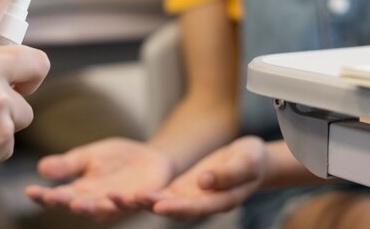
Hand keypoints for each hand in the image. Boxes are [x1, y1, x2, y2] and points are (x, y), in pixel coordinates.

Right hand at [26, 138, 173, 219]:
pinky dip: (132, 200)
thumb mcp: (88, 157)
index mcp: (82, 192)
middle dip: (67, 203)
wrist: (148, 157)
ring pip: (107, 208)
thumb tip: (41, 167)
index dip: (45, 196)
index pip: (60, 196)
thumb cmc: (114, 159)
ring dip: (96, 206)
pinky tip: (126, 195)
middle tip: (55, 199)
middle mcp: (99, 202)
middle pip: (80, 205)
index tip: (30, 190)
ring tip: (79, 202)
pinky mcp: (143, 198)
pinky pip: (138, 202)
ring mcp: (120, 203)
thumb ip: (68, 165)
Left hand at [135, 137, 266, 219]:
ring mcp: (191, 197)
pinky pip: (162, 194)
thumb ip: (227, 173)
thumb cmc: (252, 160)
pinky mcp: (183, 189)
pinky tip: (125, 193)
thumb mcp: (246, 162)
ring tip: (116, 197)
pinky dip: (145, 194)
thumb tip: (203, 181)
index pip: (197, 207)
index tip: (158, 205)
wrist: (251, 160)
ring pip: (163, 203)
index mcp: (222, 201)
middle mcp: (203, 203)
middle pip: (173, 208)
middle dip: (148, 205)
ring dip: (140, 201)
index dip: (178, 207)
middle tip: (125, 200)